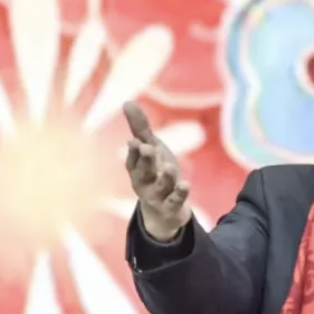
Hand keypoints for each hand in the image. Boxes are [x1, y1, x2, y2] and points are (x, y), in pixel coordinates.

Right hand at [123, 101, 191, 241]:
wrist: (164, 212)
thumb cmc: (155, 173)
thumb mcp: (150, 149)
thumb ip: (140, 128)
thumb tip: (127, 101)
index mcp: (136, 168)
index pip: (133, 159)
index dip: (134, 151)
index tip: (136, 141)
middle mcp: (144, 183)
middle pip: (143, 172)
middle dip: (145, 161)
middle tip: (147, 148)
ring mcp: (157, 196)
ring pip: (160, 186)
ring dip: (164, 177)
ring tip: (169, 167)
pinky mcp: (171, 207)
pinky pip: (175, 201)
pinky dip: (180, 194)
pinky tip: (186, 185)